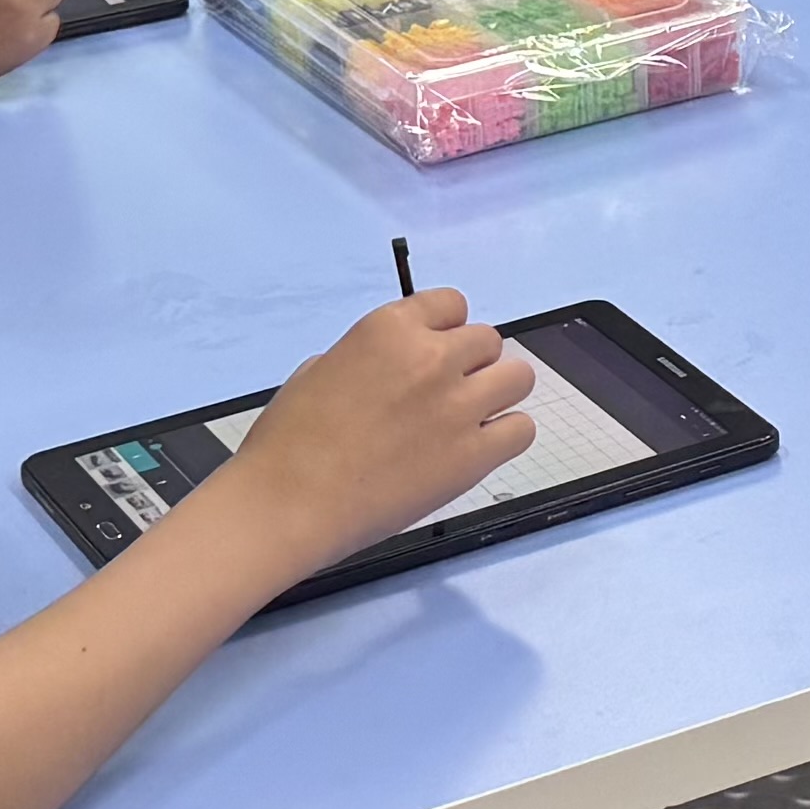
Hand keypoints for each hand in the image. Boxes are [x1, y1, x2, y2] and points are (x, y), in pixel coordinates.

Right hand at [224, 287, 537, 569]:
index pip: (451, 304)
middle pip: (488, 341)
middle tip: (445, 396)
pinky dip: (505, 436)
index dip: (445, 331)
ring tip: (470, 419)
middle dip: (470, 364)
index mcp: (389, 328)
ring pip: (518, 377)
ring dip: (497, 393)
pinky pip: (522, 429)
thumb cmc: (288, 440)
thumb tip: (389, 368)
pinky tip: (478, 449)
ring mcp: (458, 406)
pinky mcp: (474, 455)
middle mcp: (432, 357)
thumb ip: (368, 357)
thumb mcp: (320, 369)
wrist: (288, 504)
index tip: (433, 355)